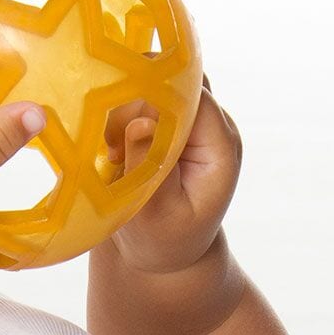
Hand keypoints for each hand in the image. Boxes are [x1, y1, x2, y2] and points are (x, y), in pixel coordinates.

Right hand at [99, 67, 241, 273]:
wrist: (168, 252)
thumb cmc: (164, 240)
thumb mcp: (154, 214)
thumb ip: (149, 167)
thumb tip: (141, 122)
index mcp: (220, 148)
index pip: (194, 96)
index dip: (155, 94)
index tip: (119, 123)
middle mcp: (214, 127)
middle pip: (176, 82)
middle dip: (137, 101)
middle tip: (113, 145)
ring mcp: (195, 123)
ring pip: (157, 84)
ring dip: (126, 110)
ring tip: (113, 153)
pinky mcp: (175, 122)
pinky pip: (146, 98)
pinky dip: (123, 117)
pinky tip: (115, 150)